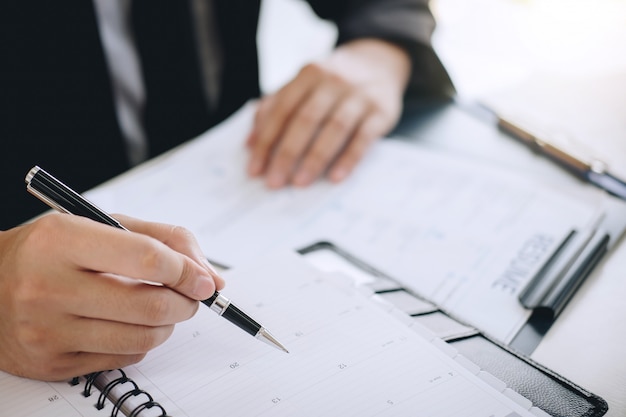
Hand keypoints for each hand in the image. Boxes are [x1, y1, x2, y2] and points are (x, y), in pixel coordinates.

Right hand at [0, 213, 223, 380]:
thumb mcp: (104, 225)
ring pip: (142, 338)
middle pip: (150, 305)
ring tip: (162, 309)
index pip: (147, 259)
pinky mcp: (52, 363)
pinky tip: (129, 325)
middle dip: (186, 303)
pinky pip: (123, 358)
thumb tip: (211, 277)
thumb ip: (164, 240)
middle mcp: (48, 287)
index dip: (187, 271)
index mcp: (62, 241)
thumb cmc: (53, 250)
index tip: (203, 279)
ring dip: (168, 324)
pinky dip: (141, 342)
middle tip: (190, 296)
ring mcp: (48, 330)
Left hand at [246, 38, 410, 187]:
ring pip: (334, 129)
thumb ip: (274, 109)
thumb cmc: (332, 83)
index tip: (255, 169)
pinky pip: (363, 138)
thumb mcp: (303, 85)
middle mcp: (333, 81)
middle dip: (287, 154)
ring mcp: (359, 95)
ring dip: (315, 158)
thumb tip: (249, 143)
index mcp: (308, 75)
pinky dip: (349, 158)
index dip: (266, 140)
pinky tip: (335, 177)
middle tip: (274, 181)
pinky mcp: (381, 111)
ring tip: (300, 183)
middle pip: (306, 120)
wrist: (380, 61)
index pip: (282, 110)